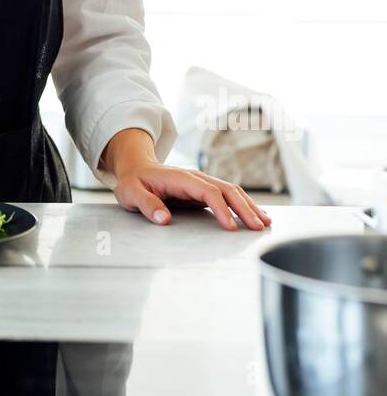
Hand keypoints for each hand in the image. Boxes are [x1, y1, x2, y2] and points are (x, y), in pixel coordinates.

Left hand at [113, 160, 272, 230]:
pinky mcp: (203, 191)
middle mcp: (196, 178)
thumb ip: (146, 205)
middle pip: (227, 190)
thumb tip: (163, 219)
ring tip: (265, 223)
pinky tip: (254, 216)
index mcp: (181, 178)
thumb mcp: (131, 193)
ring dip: (249, 206)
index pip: (208, 192)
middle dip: (245, 208)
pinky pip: (227, 196)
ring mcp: (202, 183)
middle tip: (259, 228)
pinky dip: (243, 205)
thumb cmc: (133, 182)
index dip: (221, 209)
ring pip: (232, 191)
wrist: (136, 167)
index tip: (231, 228)